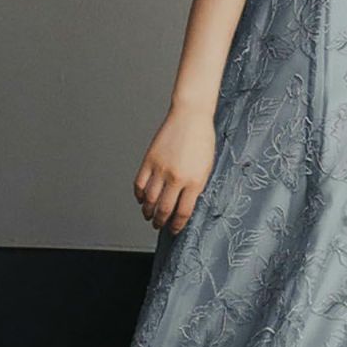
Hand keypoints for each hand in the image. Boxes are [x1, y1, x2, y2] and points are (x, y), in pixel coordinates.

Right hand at [134, 107, 215, 233]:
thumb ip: (196, 187)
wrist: (191, 116)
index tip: (174, 230)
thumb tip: (184, 206)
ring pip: (149, 200)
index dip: (177, 225)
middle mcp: (176, 178)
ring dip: (148, 212)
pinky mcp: (149, 160)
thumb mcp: (207, 168)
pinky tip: (142, 199)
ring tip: (149, 215)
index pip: (183, 213)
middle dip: (160, 222)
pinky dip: (139, 195)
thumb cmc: (202, 140)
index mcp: (195, 181)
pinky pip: (140, 184)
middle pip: (164, 210)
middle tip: (159, 226)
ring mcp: (161, 169)